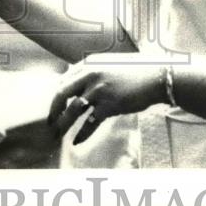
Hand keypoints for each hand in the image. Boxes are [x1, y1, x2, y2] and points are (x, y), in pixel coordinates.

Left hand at [48, 54, 164, 144]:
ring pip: (73, 110)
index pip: (64, 79)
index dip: (57, 94)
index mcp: (89, 63)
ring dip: (64, 124)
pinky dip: (82, 134)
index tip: (54, 105)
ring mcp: (98, 90)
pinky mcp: (108, 106)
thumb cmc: (135, 71)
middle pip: (62, 93)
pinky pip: (90, 123)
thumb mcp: (110, 64)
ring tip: (58, 133)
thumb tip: (78, 80)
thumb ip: (93, 70)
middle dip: (54, 109)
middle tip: (50, 121)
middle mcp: (90, 75)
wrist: (155, 77)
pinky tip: (76, 141)